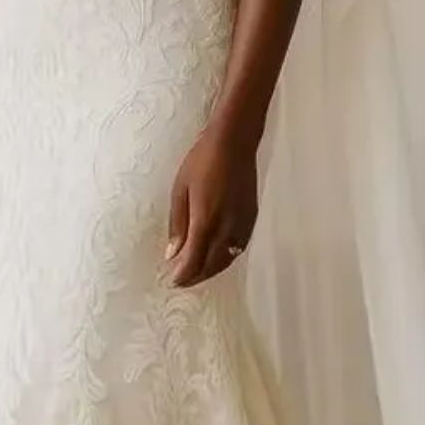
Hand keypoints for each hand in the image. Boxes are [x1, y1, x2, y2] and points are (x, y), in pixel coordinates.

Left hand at [165, 124, 260, 287]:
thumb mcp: (180, 190)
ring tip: (196, 272)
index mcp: (206, 221)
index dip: (184, 274)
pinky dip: (226, 257)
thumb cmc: (201, 162)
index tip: (172, 281)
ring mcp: (243, 224)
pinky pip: (238, 247)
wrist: (234, 143)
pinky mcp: (252, 218)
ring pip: (228, 258)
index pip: (195, 259)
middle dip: (197, 276)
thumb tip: (172, 253)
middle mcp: (228, 228)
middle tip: (182, 280)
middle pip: (213, 264)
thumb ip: (178, 224)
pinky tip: (216, 255)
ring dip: (212, 269)